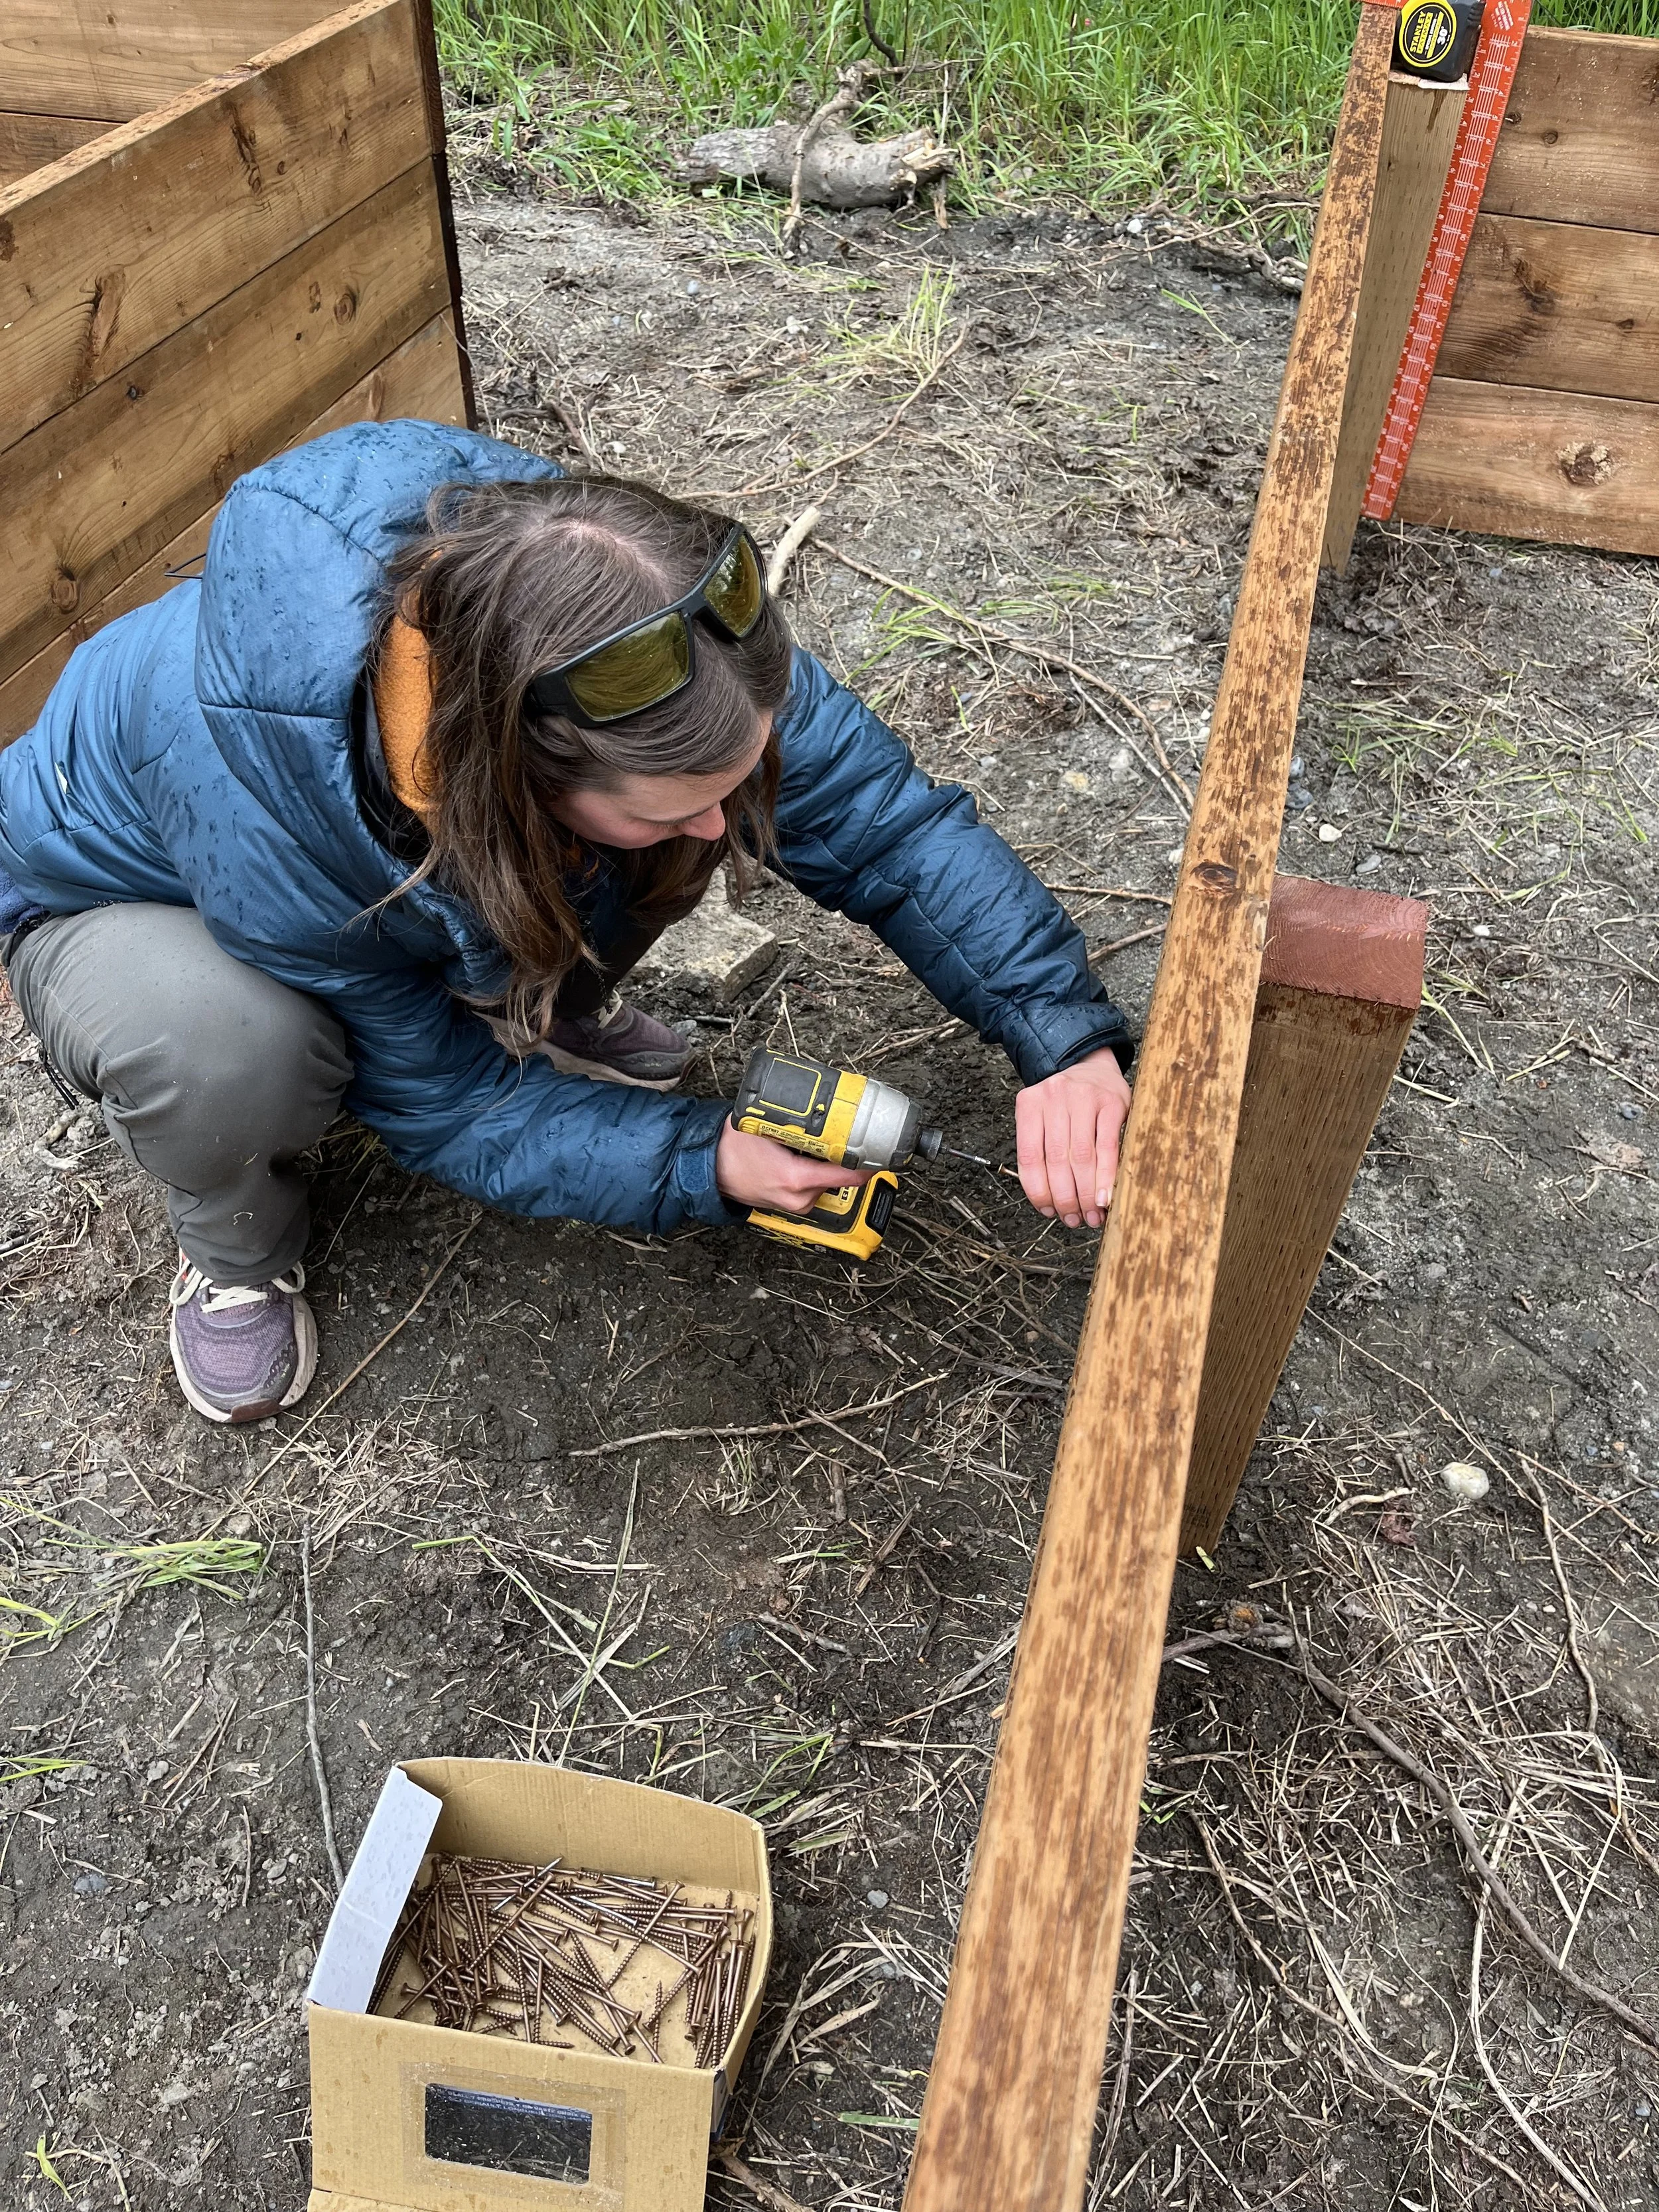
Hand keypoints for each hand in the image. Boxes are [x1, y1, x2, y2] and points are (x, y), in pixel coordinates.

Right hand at [717, 1123, 872, 1215]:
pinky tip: (803, 1158)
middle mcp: (800, 1198)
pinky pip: (816, 1187)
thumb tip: (827, 1108)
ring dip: (828, 1164)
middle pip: (841, 1176)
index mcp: (797, 1179)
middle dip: (842, 1156)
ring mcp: (797, 1205)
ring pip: (829, 1181)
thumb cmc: (731, 1149)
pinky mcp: (793, 1206)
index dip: (868, 1161)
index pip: (849, 1175)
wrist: (709, 1170)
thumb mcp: (767, 1126)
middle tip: (842, 1136)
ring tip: (814, 1146)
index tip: (880, 1149)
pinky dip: (816, 1172)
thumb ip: (798, 1121)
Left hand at [1015, 1048, 1132, 1229]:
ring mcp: (1083, 1098)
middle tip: (1073, 1220)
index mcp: (1030, 1104)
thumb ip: (1041, 1149)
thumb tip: (1050, 1202)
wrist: (1090, 1062)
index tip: (1048, 1212)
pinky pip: (1108, 1147)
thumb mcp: (1042, 1116)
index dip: (1038, 1191)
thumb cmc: (1065, 1101)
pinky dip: (1106, 1177)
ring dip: (1086, 1194)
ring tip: (1091, 1216)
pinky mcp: (1112, 1102)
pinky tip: (1105, 1198)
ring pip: (1082, 1157)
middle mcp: (1054, 1098)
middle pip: (1056, 1160)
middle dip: (1065, 1198)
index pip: (1029, 1157)